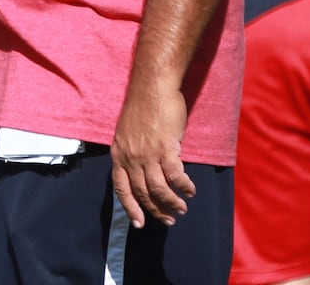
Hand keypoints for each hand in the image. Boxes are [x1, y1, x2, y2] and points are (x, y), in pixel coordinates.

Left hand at [110, 81, 194, 227]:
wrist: (152, 87)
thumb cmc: (142, 107)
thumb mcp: (128, 133)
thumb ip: (133, 153)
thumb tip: (145, 172)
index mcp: (118, 153)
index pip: (121, 188)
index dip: (130, 207)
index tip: (139, 223)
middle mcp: (130, 156)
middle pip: (142, 192)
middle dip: (156, 210)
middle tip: (169, 219)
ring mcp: (147, 154)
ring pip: (160, 189)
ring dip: (172, 203)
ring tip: (182, 208)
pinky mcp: (165, 148)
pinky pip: (176, 176)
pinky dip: (184, 186)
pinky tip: (190, 190)